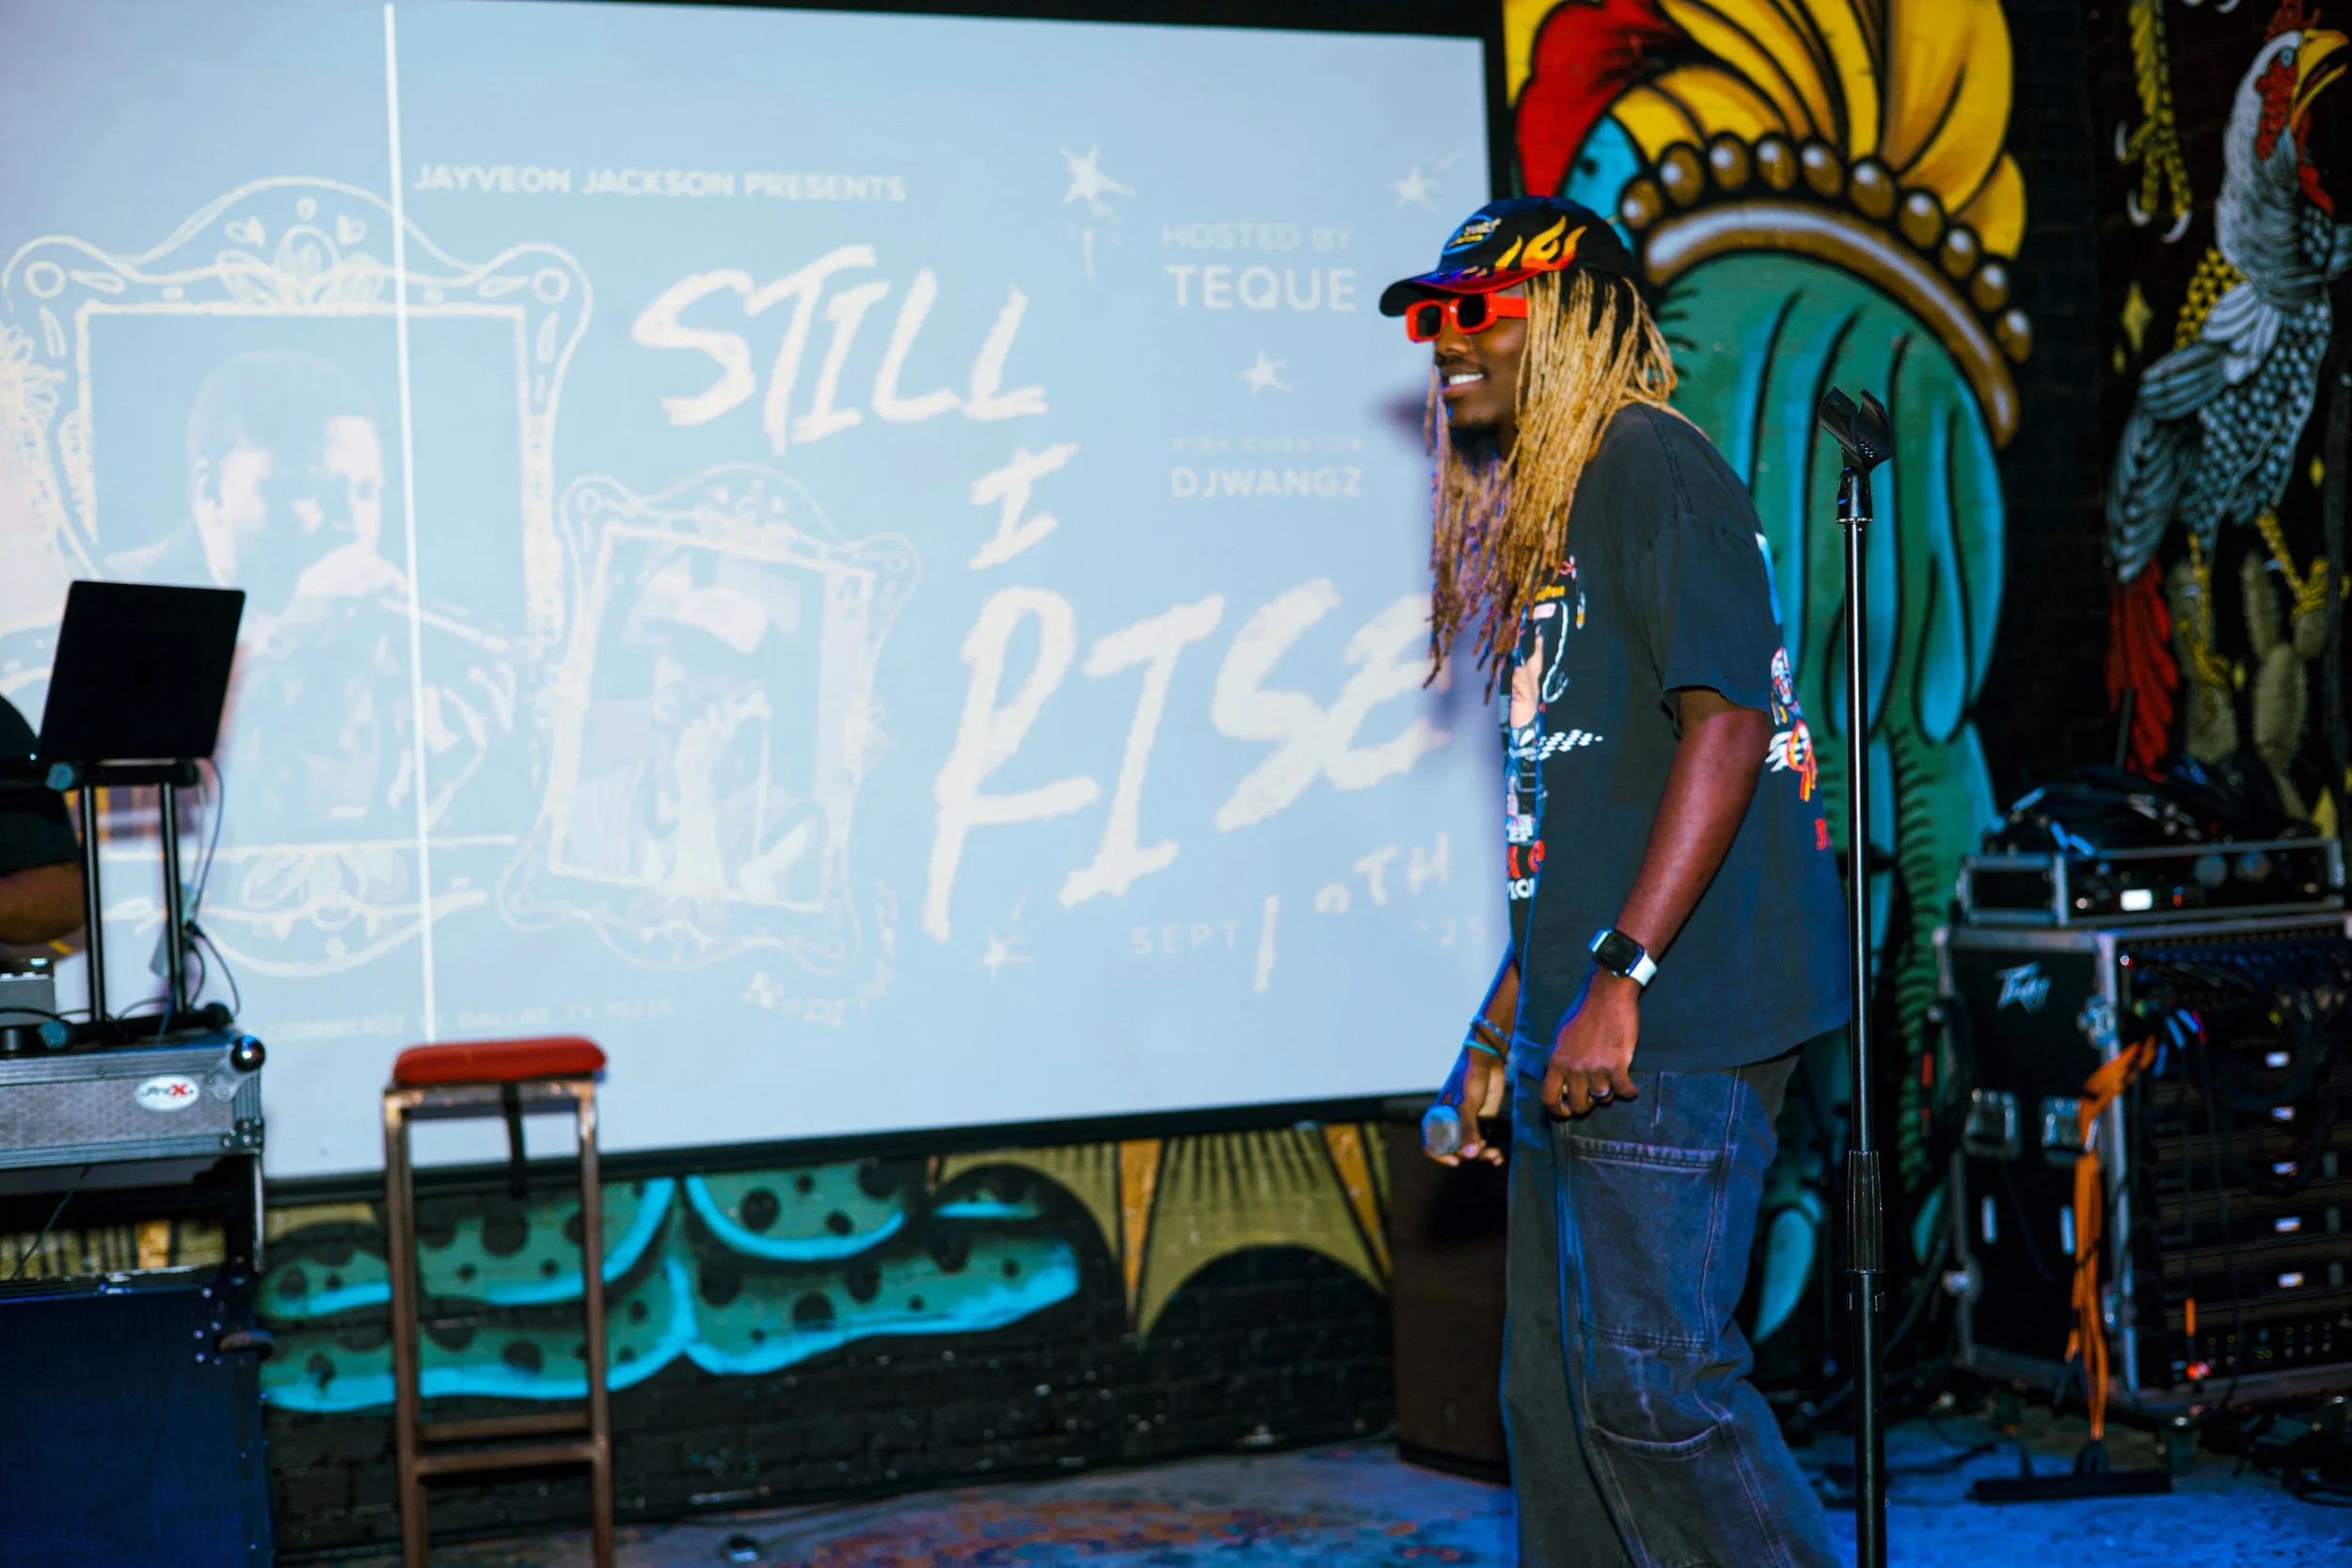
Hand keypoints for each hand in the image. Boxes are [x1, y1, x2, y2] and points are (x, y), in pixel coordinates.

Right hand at [1427, 1045, 1505, 1165]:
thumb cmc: (1468, 1079)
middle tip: (1484, 1150)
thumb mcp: (1466, 1105)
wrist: (1488, 1065)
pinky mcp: (1482, 1125)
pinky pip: (1484, 1146)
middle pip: (1455, 1151)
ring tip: (1495, 1154)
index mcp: (1438, 1118)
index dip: (1440, 1156)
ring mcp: (1467, 1126)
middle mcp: (1451, 1125)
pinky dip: (1491, 1153)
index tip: (1456, 1161)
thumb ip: (1468, 1130)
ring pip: (1472, 1151)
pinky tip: (1499, 1157)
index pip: (1432, 1145)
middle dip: (1470, 1155)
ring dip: (1483, 1155)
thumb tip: (1469, 1155)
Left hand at [1542, 971, 1639, 1117]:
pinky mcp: (1617, 1064)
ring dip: (1609, 1094)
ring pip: (1602, 1098)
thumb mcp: (1562, 1039)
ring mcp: (1595, 1068)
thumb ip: (1561, 1063)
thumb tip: (1562, 1087)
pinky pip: (1623, 1090)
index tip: (1567, 1113)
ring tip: (1612, 1082)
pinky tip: (1630, 1088)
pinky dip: (1629, 1092)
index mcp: (1557, 1061)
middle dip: (1588, 1104)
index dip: (1558, 1111)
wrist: (1608, 997)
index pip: (1549, 1097)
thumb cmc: (1585, 1016)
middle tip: (1594, 1095)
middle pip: (1578, 1104)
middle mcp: (1574, 1068)